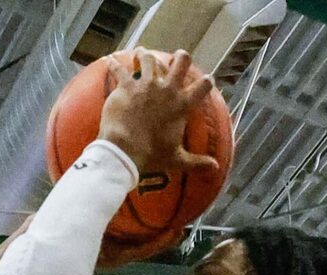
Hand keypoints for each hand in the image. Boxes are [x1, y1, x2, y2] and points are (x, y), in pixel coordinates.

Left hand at [94, 49, 216, 190]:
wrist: (125, 150)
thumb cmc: (152, 155)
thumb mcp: (176, 159)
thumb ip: (196, 162)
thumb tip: (215, 169)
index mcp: (182, 105)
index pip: (203, 87)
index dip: (207, 81)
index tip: (207, 79)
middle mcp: (167, 89)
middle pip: (181, 61)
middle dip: (181, 56)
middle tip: (179, 56)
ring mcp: (146, 85)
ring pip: (149, 58)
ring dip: (145, 55)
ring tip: (142, 53)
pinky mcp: (126, 86)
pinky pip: (120, 69)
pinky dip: (115, 64)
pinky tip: (111, 59)